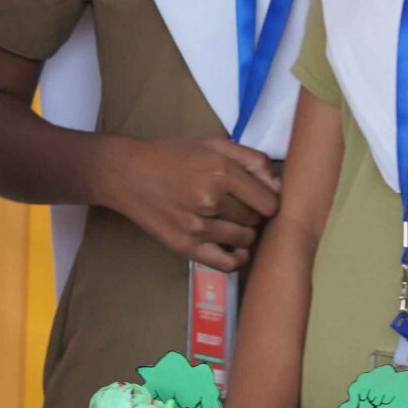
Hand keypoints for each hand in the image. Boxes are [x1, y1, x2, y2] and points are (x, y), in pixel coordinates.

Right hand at [99, 137, 282, 271]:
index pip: (270, 202)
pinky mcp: (185, 246)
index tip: (261, 198)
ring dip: (244, 233)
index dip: (270, 201)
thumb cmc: (172, 155)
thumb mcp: (213, 144)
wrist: (127, 174)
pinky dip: (237, 260)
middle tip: (239, 207)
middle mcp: (211, 200)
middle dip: (254, 214)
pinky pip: (224, 263)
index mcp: (221, 171)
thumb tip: (280, 186)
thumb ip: (251, 160)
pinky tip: (236, 250)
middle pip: (257, 220)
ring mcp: (197, 226)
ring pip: (244, 240)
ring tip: (230, 221)